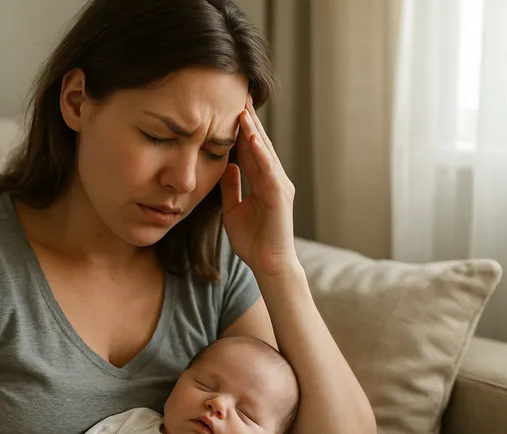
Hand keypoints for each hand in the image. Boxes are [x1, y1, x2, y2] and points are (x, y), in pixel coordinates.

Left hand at [220, 96, 298, 275]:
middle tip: (240, 94)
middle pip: (260, 144)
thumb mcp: (233, 209)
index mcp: (262, 181)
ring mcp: (279, 186)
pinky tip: (252, 138)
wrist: (268, 264)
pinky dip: (261, 154)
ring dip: (254, 131)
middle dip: (249, 120)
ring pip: (265, 152)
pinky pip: (269, 171)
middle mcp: (273, 178)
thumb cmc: (253, 241)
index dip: (240, 128)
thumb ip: (231, 188)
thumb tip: (227, 166)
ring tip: (243, 109)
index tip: (230, 106)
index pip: (250, 149)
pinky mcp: (280, 196)